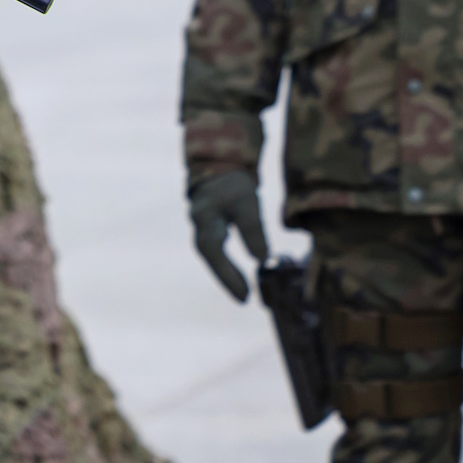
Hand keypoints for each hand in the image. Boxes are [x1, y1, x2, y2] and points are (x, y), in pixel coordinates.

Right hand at [189, 170, 269, 302]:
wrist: (219, 163)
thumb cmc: (233, 182)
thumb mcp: (247, 202)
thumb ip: (253, 229)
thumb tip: (263, 260)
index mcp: (206, 216)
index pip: (213, 249)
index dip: (227, 273)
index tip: (244, 293)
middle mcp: (199, 223)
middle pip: (209, 257)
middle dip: (225, 278)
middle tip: (244, 298)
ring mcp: (202, 225)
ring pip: (211, 255)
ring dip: (225, 274)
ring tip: (244, 292)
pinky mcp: (209, 227)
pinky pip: (215, 251)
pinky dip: (226, 265)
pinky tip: (238, 276)